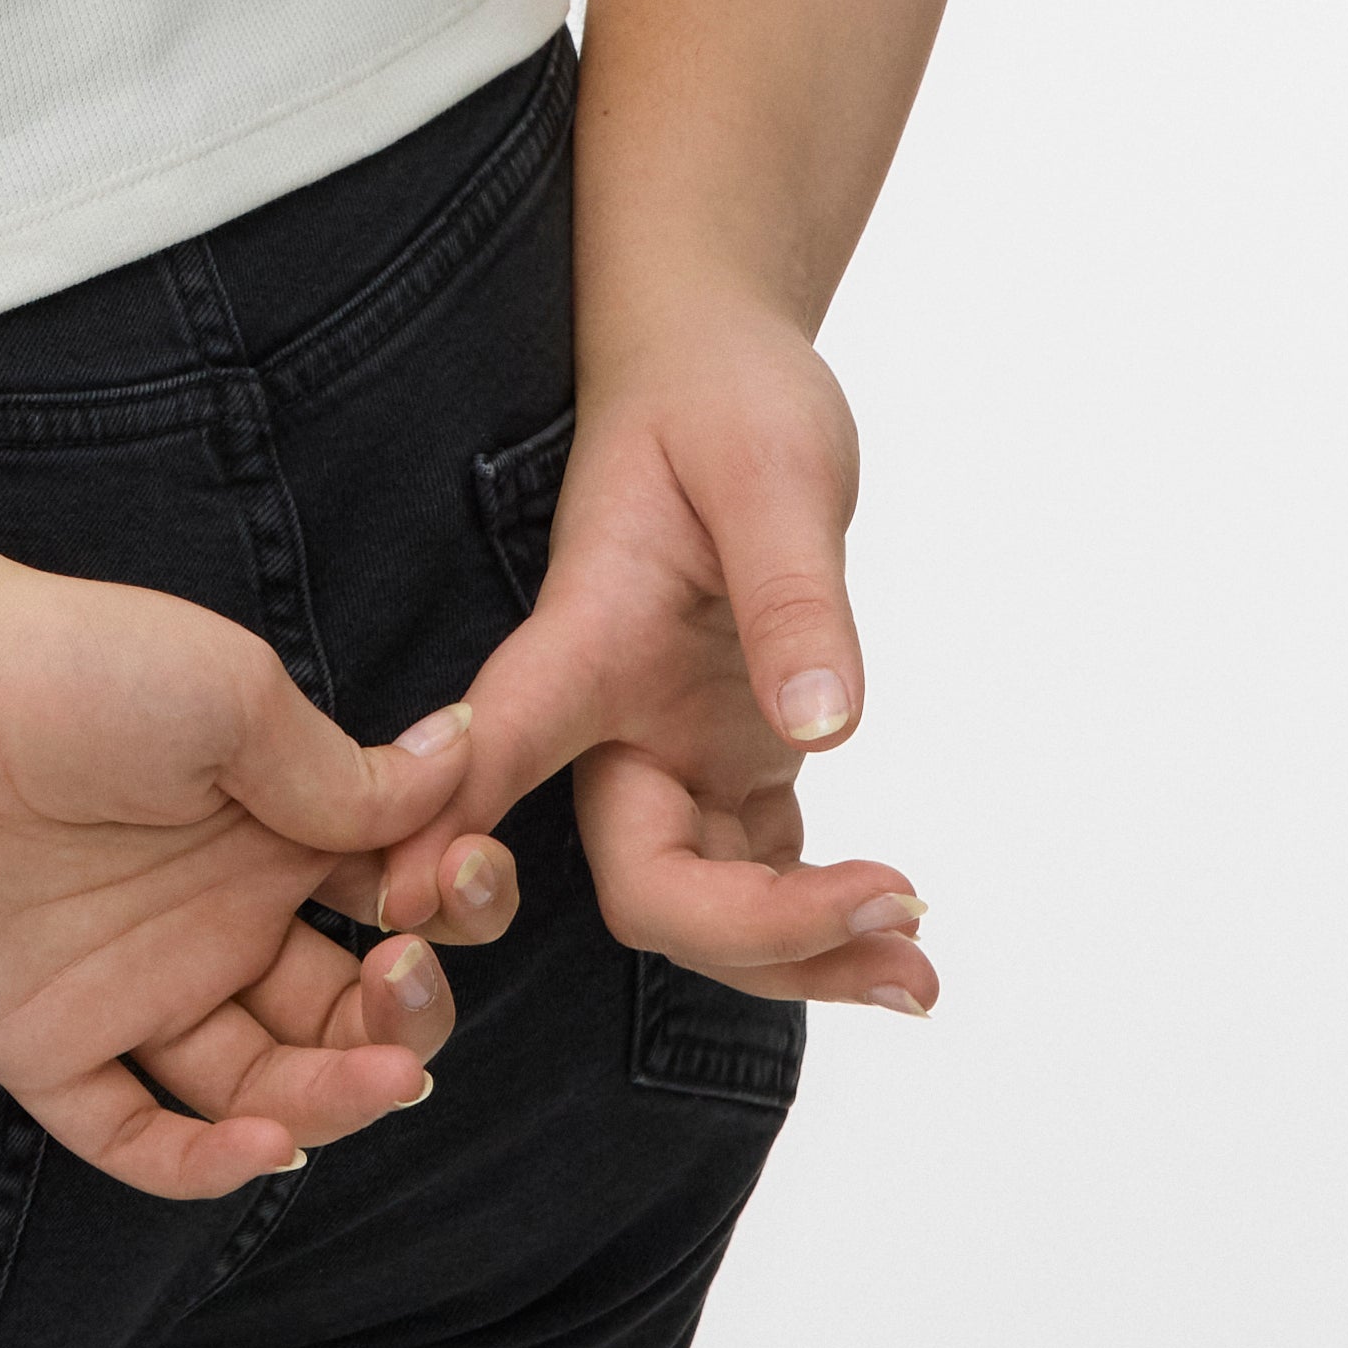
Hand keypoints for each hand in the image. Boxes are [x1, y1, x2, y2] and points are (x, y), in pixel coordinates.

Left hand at [0, 541, 501, 1200]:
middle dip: (409, 1014)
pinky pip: (139, 1139)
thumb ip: (344, 775)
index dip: (449, 905)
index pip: (401, 903)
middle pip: (350, 1012)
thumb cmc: (71, 666)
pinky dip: (208, 1164)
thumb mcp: (236, 701)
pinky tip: (268, 1138)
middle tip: (404, 972)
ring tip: (379, 1075)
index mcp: (273, 830)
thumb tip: (464, 764)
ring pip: (267, 1085)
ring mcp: (136, 988)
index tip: (449, 877)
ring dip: (338, 1095)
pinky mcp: (50, 1046)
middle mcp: (217, 918)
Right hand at [372, 275, 936, 1020]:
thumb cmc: (722, 395)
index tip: (428, 908)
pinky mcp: (727, 756)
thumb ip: (792, 598)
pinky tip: (899, 939)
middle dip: (753, 935)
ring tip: (919, 978)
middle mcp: (612, 718)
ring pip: (700, 904)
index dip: (449, 839)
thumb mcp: (773, 469)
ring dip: (798, 957)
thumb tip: (827, 732)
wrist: (715, 369)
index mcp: (588, 635)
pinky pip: (757, 872)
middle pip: (642, 882)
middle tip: (896, 916)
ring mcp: (669, 747)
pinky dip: (819, 921)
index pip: (499, 747)